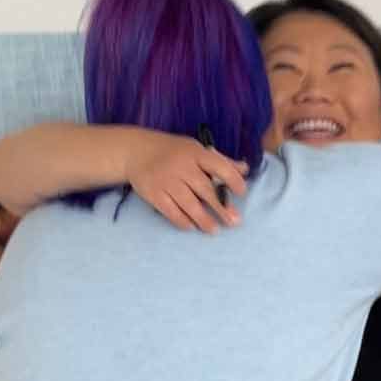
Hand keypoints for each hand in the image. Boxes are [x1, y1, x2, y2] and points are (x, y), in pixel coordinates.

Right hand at [126, 131, 248, 232]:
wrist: (136, 151)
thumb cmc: (173, 151)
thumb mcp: (196, 150)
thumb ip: (220, 161)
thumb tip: (244, 169)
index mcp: (196, 153)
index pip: (218, 165)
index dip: (232, 179)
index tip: (241, 192)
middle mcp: (181, 166)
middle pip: (205, 189)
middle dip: (221, 207)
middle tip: (234, 221)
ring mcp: (166, 181)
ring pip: (188, 204)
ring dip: (203, 219)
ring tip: (214, 230)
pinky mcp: (154, 194)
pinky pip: (171, 211)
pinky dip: (182, 221)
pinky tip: (192, 226)